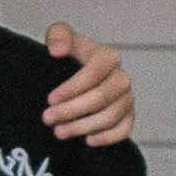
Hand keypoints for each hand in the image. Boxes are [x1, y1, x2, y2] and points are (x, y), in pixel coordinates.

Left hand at [43, 25, 134, 146]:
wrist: (76, 75)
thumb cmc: (69, 57)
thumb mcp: (59, 38)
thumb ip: (58, 35)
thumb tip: (58, 50)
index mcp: (108, 56)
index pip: (93, 73)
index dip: (71, 88)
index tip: (50, 99)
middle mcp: (121, 77)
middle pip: (100, 98)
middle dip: (71, 110)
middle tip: (47, 119)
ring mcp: (127, 98)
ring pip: (110, 116)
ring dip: (82, 127)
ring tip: (58, 132)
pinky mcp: (128, 116)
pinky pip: (124, 130)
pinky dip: (107, 137)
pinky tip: (87, 140)